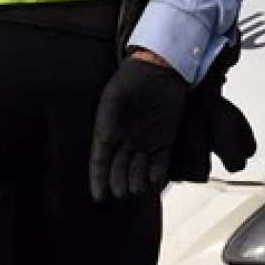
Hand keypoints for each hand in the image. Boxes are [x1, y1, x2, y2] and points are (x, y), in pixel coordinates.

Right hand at [89, 52, 186, 201]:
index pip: (101, 160)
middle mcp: (126, 140)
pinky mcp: (166, 140)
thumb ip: (108, 117)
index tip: (99, 196)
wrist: (161, 68)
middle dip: (118, 182)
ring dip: (137, 180)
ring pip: (139, 168)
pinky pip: (160, 161)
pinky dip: (158, 172)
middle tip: (121, 194)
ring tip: (137, 190)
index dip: (98, 178)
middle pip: (119, 168)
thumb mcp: (115, 95)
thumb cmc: (132, 79)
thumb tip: (103, 139)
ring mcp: (146, 141)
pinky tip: (155, 181)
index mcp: (109, 130)